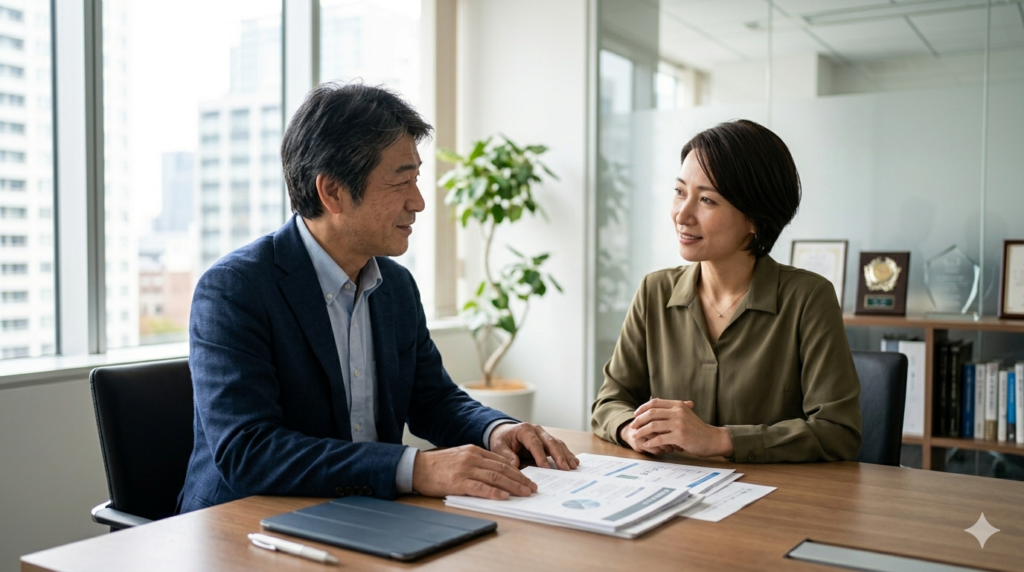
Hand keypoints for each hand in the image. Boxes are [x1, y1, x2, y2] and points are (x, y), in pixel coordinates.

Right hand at [412, 445, 537, 499]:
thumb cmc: (437, 466)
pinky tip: (504, 497)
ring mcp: (466, 469)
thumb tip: (495, 474)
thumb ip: (476, 462)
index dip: (517, 470)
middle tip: (532, 488)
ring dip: (513, 486)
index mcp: (474, 450)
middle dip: (520, 479)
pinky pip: (480, 488)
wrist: (416, 468)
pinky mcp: (458, 482)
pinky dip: (494, 492)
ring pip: (495, 477)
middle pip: (502, 468)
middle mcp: (472, 458)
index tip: (527, 478)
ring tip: (525, 493)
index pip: (501, 460)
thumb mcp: (459, 457)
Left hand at [489, 423, 579, 470]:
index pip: (534, 443)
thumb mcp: (498, 447)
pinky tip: (574, 462)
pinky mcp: (548, 441)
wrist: (504, 433)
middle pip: (550, 442)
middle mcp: (537, 430)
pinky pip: (559, 447)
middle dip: (559, 455)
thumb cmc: (502, 440)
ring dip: (566, 455)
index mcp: (524, 430)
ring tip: (573, 466)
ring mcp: (544, 435)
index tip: (546, 468)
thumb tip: (515, 465)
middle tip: (565, 468)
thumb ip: (506, 455)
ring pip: (557, 444)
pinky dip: (566, 454)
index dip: (540, 455)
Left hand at [630, 398, 733, 457]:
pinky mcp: (680, 436)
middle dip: (639, 420)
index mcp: (678, 405)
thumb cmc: (697, 429)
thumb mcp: (685, 414)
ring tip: (636, 436)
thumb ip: (671, 410)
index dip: (642, 408)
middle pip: (651, 413)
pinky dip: (651, 442)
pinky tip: (646, 444)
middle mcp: (678, 412)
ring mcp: (679, 424)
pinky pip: (660, 439)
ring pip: (653, 426)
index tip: (635, 415)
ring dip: (642, 431)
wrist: (712, 439)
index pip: (655, 402)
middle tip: (632, 426)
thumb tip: (653, 407)